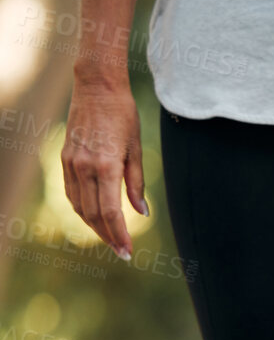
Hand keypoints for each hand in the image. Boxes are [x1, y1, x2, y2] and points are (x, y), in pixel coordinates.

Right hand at [61, 80, 146, 259]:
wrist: (96, 87)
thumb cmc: (123, 116)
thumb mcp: (136, 150)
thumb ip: (136, 184)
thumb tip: (142, 212)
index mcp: (106, 166)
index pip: (112, 212)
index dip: (120, 235)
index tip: (128, 251)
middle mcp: (84, 167)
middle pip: (94, 214)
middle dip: (108, 236)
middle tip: (122, 252)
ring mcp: (71, 162)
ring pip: (79, 206)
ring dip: (94, 226)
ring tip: (110, 239)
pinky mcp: (64, 158)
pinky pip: (71, 192)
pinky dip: (82, 209)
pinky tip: (94, 218)